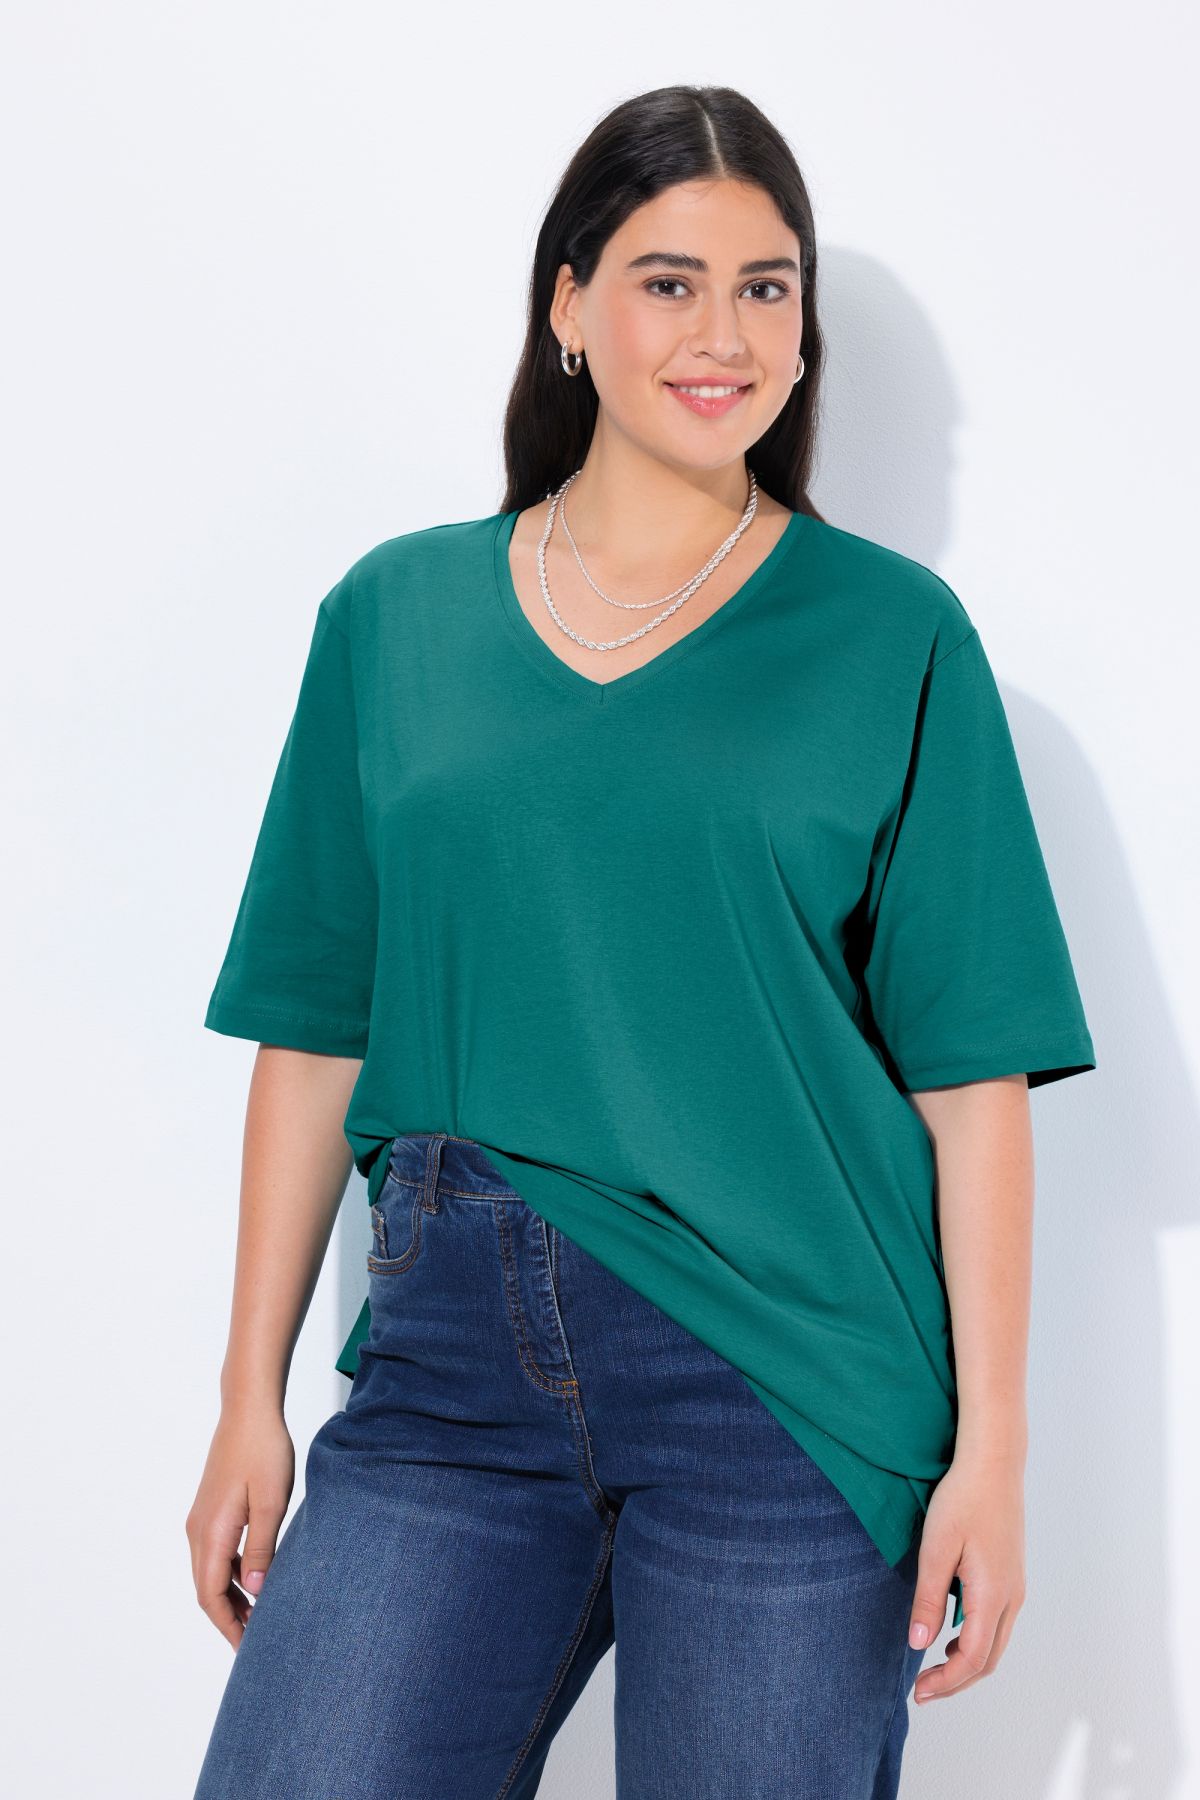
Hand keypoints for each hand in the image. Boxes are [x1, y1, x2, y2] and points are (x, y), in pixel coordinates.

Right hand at [185, 1400, 295, 1649]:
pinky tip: (253, 1580)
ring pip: (210, 1573)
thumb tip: (254, 1594)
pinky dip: (230, 1575)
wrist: (248, 1410)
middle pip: (207, 1589)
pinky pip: (216, 1554)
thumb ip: (261, 1550)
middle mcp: (198, 1530)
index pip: (211, 1596)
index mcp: (211, 1532)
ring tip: (260, 1616)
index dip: (228, 1626)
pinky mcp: (211, 1510)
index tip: (247, 1650)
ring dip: (231, 1597)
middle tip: (257, 1641)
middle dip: (229, 1618)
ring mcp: (201, 1519)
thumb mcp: (270, 1502)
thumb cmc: (264, 1451)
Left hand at [906, 1450, 1026, 1704]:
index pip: (972, 1659)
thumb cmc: (963, 1500)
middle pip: (988, 1660)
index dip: (946, 1682)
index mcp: (993, 1595)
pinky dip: (976, 1641)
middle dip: (956, 1680)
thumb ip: (929, 1598)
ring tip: (934, 1666)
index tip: (919, 1691)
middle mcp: (1011, 1598)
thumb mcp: (937, 1548)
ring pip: (995, 1644)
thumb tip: (919, 1643)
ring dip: (967, 1663)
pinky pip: (997, 1624)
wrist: (994, 1465)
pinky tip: (952, 1634)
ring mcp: (1015, 1588)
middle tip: (923, 1689)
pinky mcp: (1012, 1576)